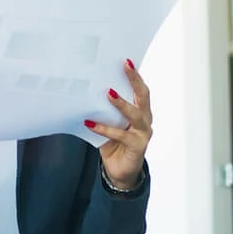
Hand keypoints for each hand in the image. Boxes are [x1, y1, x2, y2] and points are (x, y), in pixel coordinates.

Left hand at [86, 59, 152, 189]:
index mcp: (140, 111)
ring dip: (121, 103)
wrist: (120, 172)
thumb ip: (105, 110)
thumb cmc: (115, 144)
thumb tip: (87, 91)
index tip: (127, 60)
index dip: (135, 75)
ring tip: (108, 93)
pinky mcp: (137, 146)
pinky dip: (105, 128)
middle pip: (143, 97)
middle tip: (126, 66)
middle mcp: (145, 120)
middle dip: (135, 80)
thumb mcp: (110, 123)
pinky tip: (90, 123)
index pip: (140, 90)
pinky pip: (121, 134)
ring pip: (135, 115)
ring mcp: (143, 133)